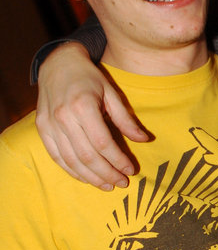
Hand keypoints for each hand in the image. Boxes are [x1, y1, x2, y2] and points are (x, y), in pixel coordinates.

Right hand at [36, 43, 147, 189]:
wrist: (58, 64)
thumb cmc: (89, 78)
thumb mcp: (111, 93)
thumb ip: (126, 119)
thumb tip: (144, 140)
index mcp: (83, 106)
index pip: (103, 143)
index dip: (118, 160)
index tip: (130, 170)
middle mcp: (64, 117)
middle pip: (87, 156)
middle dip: (107, 173)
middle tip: (121, 183)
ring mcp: (50, 124)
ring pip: (71, 160)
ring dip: (91, 177)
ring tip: (108, 185)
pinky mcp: (42, 129)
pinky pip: (57, 156)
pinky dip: (72, 171)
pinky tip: (87, 178)